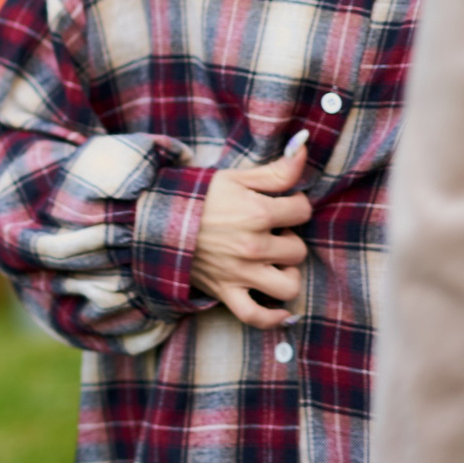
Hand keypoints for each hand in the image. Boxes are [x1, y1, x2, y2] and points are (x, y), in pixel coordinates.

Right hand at [191, 132, 312, 328]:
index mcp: (257, 213)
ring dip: (285, 273)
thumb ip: (276, 168)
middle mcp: (252, 246)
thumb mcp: (236, 176)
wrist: (157, 220)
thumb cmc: (199, 196)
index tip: (279, 204)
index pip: (303, 211)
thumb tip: (305, 145)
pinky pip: (256, 316)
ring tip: (272, 261)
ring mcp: (240, 273)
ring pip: (288, 285)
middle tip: (269, 231)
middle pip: (298, 249)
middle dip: (287, 238)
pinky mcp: (225, 292)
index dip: (294, 204)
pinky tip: (281, 310)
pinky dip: (272, 317)